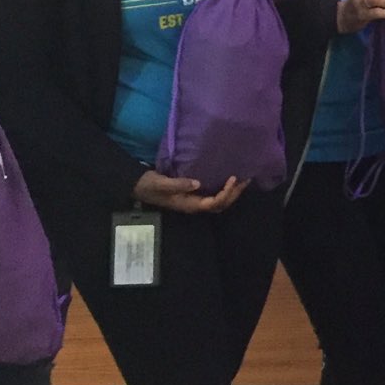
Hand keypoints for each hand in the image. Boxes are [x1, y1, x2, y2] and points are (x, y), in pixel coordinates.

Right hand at [132, 171, 247, 213]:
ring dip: (232, 192)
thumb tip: (197, 183)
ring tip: (243, 179)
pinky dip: (224, 189)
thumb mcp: (161, 183)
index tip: (233, 179)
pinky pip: (213, 195)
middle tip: (246, 179)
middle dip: (234, 194)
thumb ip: (178, 184)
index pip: (213, 203)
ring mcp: (194, 201)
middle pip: (220, 204)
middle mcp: (194, 205)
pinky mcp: (194, 195)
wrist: (138, 186)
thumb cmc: (149, 185)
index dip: (225, 193)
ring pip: (219, 201)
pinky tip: (230, 179)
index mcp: (188, 205)